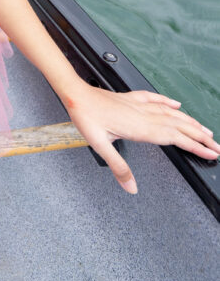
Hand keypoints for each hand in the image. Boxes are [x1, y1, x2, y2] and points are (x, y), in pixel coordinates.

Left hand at [61, 82, 219, 193]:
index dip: (195, 147)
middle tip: (217, 147)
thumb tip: (131, 187)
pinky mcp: (131, 98)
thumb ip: (118, 167)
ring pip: (171, 113)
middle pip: (179, 126)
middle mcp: (144, 114)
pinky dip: (168, 102)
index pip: (175, 138)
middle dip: (200, 137)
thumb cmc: (86, 116)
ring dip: (190, 122)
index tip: (211, 154)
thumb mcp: (100, 145)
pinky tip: (176, 104)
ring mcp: (139, 104)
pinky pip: (154, 99)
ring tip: (205, 130)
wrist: (75, 93)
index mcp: (140, 127)